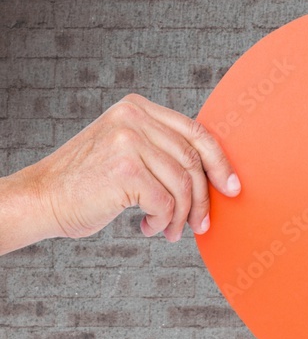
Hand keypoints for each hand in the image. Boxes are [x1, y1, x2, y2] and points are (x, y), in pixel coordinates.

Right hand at [1, 94, 238, 252]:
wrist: (43, 199)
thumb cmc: (89, 183)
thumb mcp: (127, 152)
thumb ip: (162, 151)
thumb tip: (217, 176)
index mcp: (137, 107)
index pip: (196, 132)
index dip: (221, 163)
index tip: (232, 188)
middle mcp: (133, 117)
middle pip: (193, 161)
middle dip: (202, 199)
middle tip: (201, 224)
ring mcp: (128, 140)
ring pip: (182, 185)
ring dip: (180, 216)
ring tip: (168, 230)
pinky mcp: (125, 169)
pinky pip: (165, 202)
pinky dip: (162, 221)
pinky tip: (148, 228)